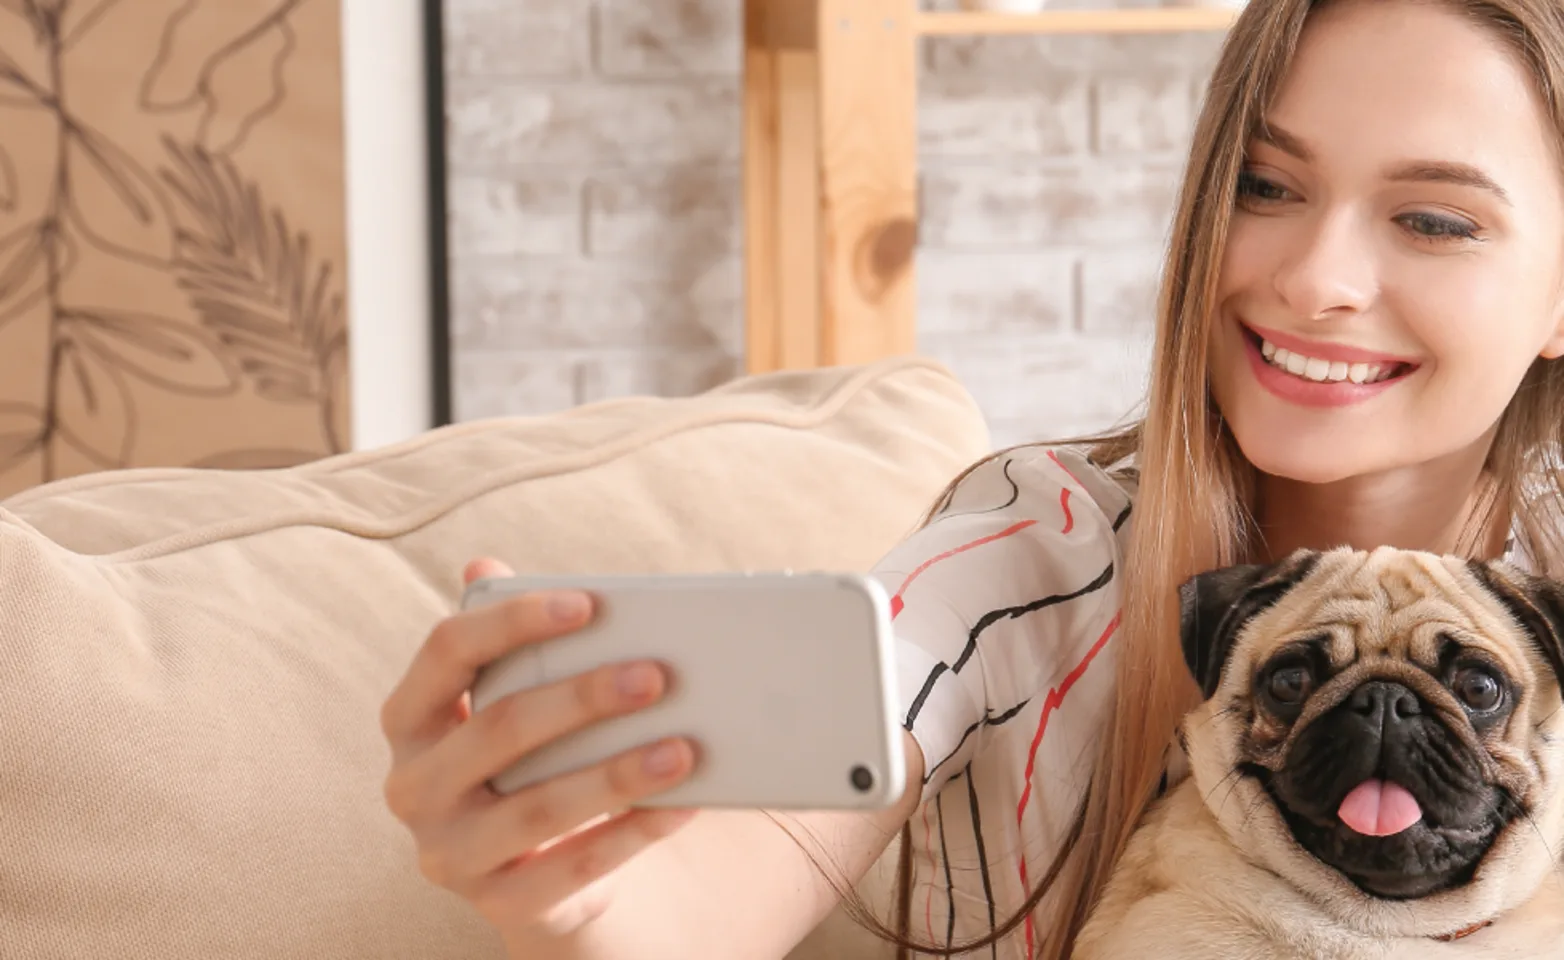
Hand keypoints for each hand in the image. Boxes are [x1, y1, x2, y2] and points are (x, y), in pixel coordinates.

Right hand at [379, 558, 698, 940]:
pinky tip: (682, 804)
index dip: (513, 621)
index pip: (447, 652)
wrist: (534, 870)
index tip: (587, 604)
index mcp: (409, 717)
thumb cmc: (529, 757)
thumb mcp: (514, 698)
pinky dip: (632, 834)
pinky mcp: (498, 903)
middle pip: (499, 727)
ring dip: (617, 774)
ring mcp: (449, 852)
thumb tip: (484, 565)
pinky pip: (572, 868)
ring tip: (684, 748)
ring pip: (538, 807)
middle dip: (582, 698)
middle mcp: (413, 786)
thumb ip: (507, 639)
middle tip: (656, 676)